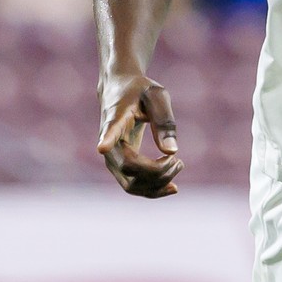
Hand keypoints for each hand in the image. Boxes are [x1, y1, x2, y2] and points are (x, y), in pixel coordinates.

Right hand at [96, 72, 182, 197]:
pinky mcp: (119, 167)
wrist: (119, 91)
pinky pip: (133, 186)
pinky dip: (153, 190)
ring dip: (158, 183)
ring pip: (131, 185)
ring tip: (179, 165)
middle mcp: (108, 145)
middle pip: (128, 169)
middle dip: (158, 172)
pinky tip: (173, 187)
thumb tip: (172, 151)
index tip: (102, 147)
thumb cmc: (140, 91)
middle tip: (178, 160)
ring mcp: (111, 159)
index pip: (109, 132)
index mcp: (115, 119)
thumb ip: (164, 121)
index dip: (107, 140)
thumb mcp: (157, 96)